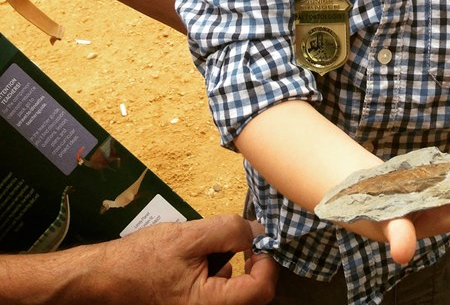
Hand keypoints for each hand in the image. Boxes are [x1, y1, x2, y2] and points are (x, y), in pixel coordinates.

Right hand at [111, 214, 277, 304]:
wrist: (107, 277)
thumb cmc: (142, 259)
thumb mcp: (188, 236)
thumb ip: (227, 232)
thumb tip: (257, 232)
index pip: (260, 290)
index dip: (266, 261)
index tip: (256, 241)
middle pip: (252, 292)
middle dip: (248, 262)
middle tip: (234, 239)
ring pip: (235, 290)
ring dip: (231, 265)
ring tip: (204, 249)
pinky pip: (219, 291)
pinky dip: (217, 271)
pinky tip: (196, 259)